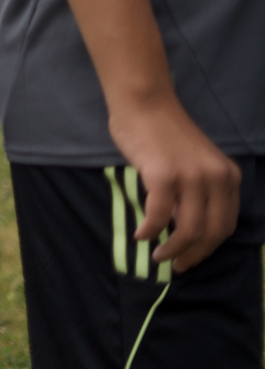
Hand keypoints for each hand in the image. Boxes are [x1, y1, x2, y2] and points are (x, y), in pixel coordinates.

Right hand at [109, 97, 240, 272]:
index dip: (208, 248)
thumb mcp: (194, 164)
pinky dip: (149, 230)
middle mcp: (216, 178)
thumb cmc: (162, 131)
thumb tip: (182, 227)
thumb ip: (196, 192)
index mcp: (227, 176)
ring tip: (157, 255)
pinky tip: (140, 235)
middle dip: (193, 255)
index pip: (225, 224)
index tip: (192, 258)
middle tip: (175, 266)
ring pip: (188, 229)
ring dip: (171, 249)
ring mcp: (191, 176)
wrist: (143, 102)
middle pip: (211, 232)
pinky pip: (159, 215)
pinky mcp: (163, 175)